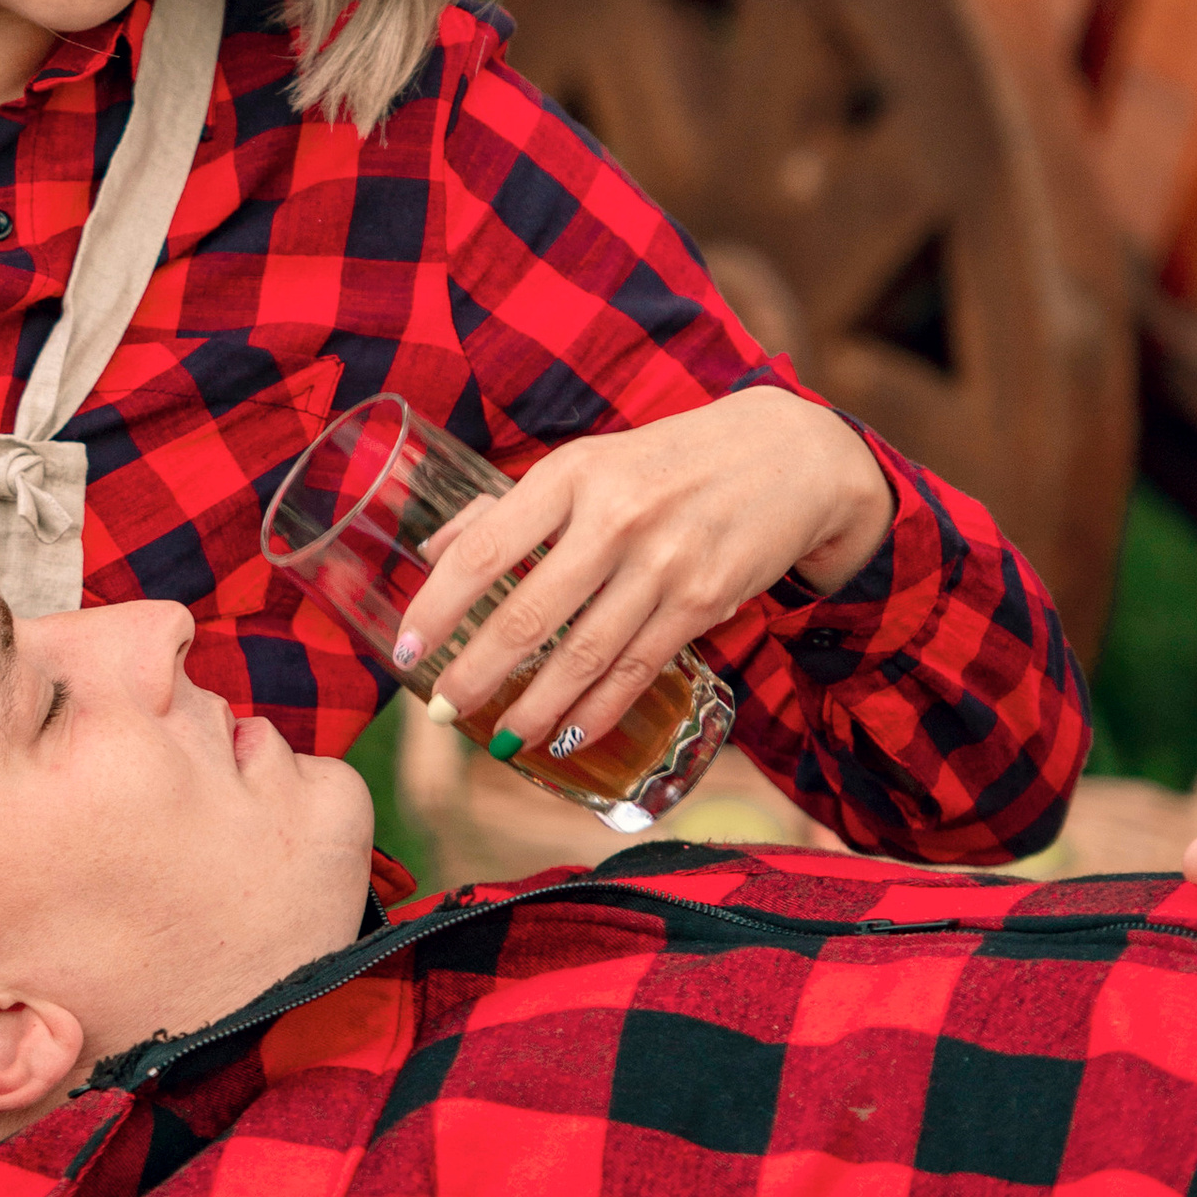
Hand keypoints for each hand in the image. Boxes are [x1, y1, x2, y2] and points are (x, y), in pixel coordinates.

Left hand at [392, 386, 891, 759]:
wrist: (789, 456)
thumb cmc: (668, 462)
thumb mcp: (588, 462)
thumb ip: (512, 506)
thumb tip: (435, 549)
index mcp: (571, 474)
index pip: (485, 547)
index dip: (438, 605)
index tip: (407, 648)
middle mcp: (614, 517)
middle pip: (529, 612)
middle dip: (477, 672)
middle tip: (441, 712)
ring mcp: (663, 562)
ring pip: (584, 653)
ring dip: (535, 707)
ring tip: (500, 740)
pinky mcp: (704, 600)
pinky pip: (638, 668)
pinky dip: (598, 710)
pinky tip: (566, 737)